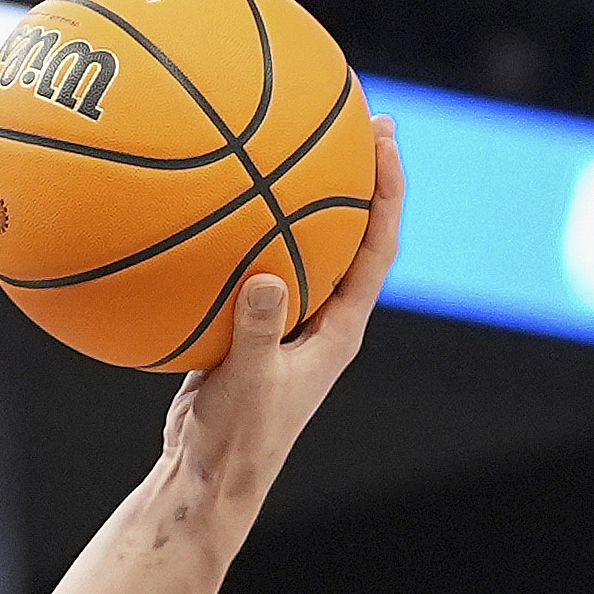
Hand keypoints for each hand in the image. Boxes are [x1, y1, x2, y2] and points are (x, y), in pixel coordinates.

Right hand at [155, 114, 404, 509]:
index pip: (378, 247)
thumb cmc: (236, 441)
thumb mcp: (245, 385)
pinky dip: (238, 232)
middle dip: (357, 174)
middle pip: (352, 232)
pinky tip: (206, 203)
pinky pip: (251, 265)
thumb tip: (265, 276)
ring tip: (288, 141)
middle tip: (358, 115)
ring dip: (301, 196)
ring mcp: (284, 323)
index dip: (388, 190)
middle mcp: (321, 320)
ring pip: (302, 246)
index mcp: (338, 330)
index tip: (384, 136)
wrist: (205, 478)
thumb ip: (255, 332)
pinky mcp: (248, 329)